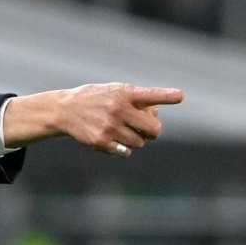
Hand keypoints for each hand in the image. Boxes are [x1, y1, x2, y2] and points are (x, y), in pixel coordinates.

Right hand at [4, 83, 183, 155]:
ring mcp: (110, 127)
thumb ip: (137, 101)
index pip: (149, 95)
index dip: (166, 96)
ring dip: (136, 140)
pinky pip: (126, 152)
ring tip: (122, 131)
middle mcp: (118, 109)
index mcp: (124, 94)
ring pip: (140, 143)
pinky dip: (123, 148)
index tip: (180, 96)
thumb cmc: (96, 99)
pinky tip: (111, 139)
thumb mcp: (115, 91)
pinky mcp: (101, 142)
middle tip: (148, 130)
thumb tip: (155, 117)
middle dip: (154, 132)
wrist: (65, 110)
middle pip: (153, 130)